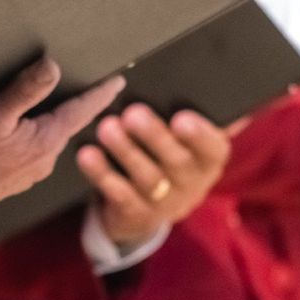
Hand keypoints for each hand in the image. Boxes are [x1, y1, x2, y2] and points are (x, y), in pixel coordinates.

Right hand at [0, 58, 125, 222]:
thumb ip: (26, 89)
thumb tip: (53, 66)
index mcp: (47, 141)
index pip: (82, 111)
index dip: (100, 94)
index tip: (119, 82)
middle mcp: (46, 159)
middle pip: (69, 125)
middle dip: (79, 107)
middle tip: (92, 88)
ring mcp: (32, 172)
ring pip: (52, 139)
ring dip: (56, 121)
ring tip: (58, 105)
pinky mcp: (17, 178)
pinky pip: (36, 150)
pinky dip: (38, 136)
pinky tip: (26, 131)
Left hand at [77, 105, 230, 246]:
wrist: (148, 209)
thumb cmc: (168, 156)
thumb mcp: (188, 141)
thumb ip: (197, 113)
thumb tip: (212, 85)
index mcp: (208, 158)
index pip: (213, 146)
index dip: (199, 134)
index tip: (181, 118)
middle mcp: (191, 183)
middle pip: (177, 161)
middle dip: (154, 136)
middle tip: (133, 113)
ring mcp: (164, 203)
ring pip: (147, 178)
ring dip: (125, 151)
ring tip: (106, 128)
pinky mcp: (135, 214)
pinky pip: (119, 194)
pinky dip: (102, 174)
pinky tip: (87, 155)